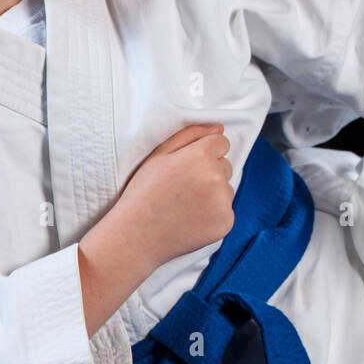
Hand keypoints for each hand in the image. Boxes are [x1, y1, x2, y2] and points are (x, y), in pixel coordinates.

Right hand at [109, 124, 235, 270]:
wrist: (136, 235)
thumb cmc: (143, 192)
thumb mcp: (159, 155)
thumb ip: (190, 135)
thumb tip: (219, 128)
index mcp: (200, 155)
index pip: (222, 143)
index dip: (204, 153)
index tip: (188, 166)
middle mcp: (216, 176)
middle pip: (225, 165)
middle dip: (209, 172)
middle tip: (182, 187)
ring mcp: (223, 201)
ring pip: (226, 188)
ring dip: (212, 193)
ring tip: (184, 204)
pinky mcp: (226, 222)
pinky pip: (226, 210)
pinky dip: (213, 214)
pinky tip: (191, 219)